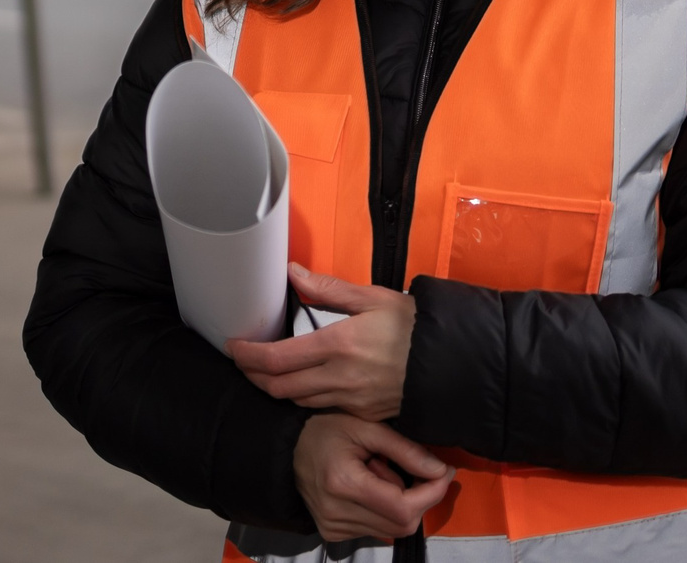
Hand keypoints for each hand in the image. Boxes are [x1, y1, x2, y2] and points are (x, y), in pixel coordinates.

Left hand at [230, 265, 415, 419]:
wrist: (453, 362)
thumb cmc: (413, 325)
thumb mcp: (373, 297)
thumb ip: (329, 288)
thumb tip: (293, 272)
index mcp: (338, 345)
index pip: (277, 359)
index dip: (248, 356)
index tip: (233, 347)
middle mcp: (339, 378)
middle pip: (279, 387)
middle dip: (253, 376)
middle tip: (241, 362)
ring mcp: (351, 401)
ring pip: (297, 402)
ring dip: (275, 389)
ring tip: (263, 372)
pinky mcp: (362, 414)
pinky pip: (322, 409)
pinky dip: (303, 399)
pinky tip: (299, 385)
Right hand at [293, 412, 452, 543]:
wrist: (288, 449)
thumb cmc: (326, 429)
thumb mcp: (366, 427)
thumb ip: (404, 449)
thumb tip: (440, 470)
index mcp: (343, 483)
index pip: (403, 507)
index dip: (432, 492)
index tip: (445, 471)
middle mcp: (336, 513)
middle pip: (402, 524)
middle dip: (421, 497)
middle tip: (417, 468)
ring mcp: (333, 528)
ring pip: (392, 529)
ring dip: (401, 504)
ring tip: (382, 472)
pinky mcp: (333, 534)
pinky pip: (376, 529)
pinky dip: (385, 510)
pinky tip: (371, 486)